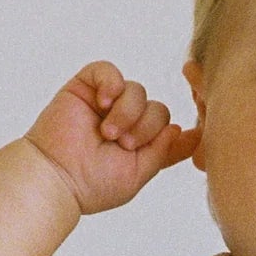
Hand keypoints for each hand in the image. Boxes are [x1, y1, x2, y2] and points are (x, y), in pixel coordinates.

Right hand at [24, 61, 200, 215]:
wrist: (57, 177)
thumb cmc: (93, 184)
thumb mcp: (138, 174)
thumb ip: (163, 152)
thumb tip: (180, 128)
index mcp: (140, 146)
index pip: (170, 130)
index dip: (184, 130)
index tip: (198, 133)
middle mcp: (126, 123)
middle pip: (159, 109)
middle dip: (147, 127)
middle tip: (124, 145)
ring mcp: (106, 104)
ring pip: (138, 92)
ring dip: (128, 113)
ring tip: (107, 133)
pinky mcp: (86, 86)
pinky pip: (110, 71)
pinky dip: (112, 83)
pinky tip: (103, 102)